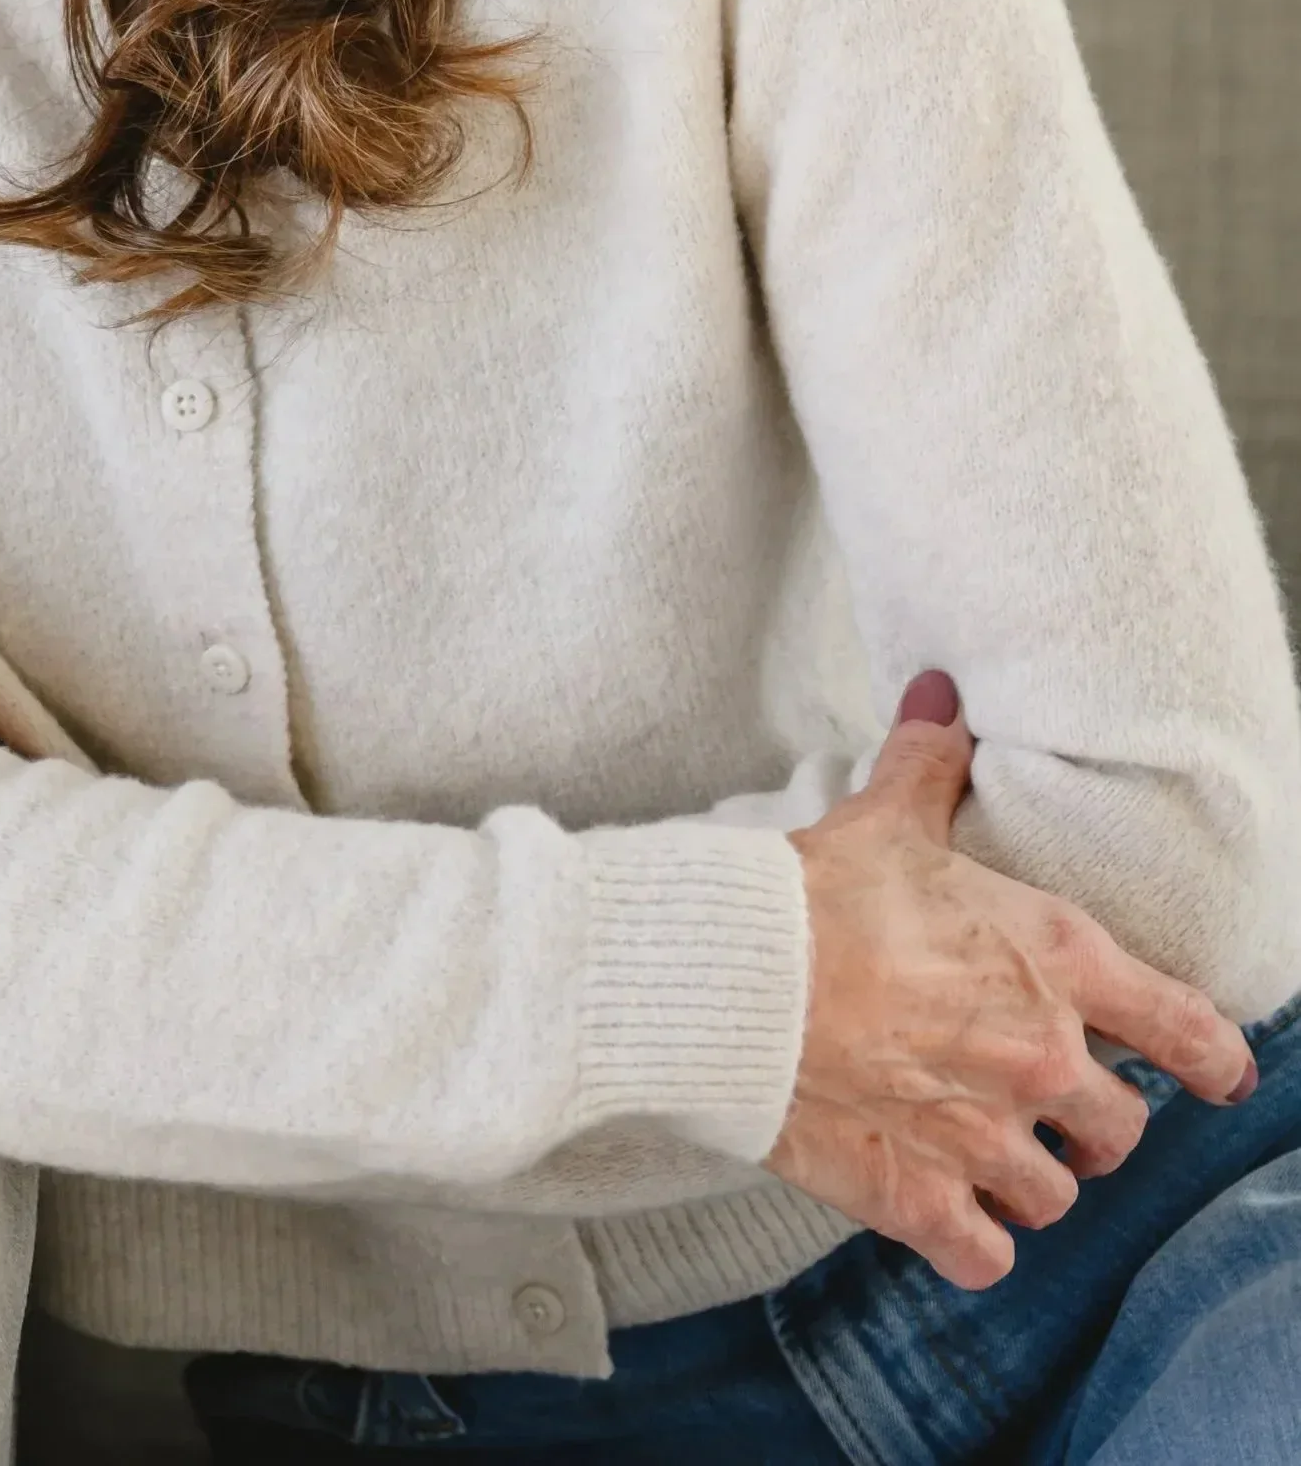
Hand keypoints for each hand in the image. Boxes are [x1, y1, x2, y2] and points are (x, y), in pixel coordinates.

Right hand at [768, 671, 1255, 1288]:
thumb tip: (939, 695)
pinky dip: (971, 1240)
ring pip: (1056, 1196)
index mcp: (1054, 963)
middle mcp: (1041, 1060)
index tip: (1221, 1075)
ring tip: (992, 1155)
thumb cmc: (814, 891)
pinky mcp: (920, 1199)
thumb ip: (929, 765)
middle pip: (1122, 1128)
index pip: (1187, 1030)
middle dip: (1093, 1120)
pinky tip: (948, 1214)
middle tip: (1051, 1104)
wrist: (730, 975)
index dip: (1215, 1060)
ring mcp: (985, 1141)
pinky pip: (986, 1256)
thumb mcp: (884, 818)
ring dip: (1029, 1179)